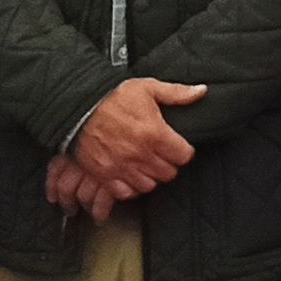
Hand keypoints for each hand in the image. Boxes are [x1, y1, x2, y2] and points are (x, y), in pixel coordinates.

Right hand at [52, 77, 205, 220]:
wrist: (78, 106)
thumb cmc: (113, 97)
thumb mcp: (147, 88)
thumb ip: (177, 93)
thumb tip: (201, 91)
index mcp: (155, 133)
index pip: (184, 156)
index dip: (183, 151)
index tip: (178, 146)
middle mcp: (140, 154)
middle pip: (168, 173)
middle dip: (168, 164)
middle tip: (162, 155)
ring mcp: (122, 167)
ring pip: (149, 185)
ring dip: (150, 176)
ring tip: (146, 164)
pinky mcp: (105, 174)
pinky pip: (126, 192)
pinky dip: (130, 186)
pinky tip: (130, 174)